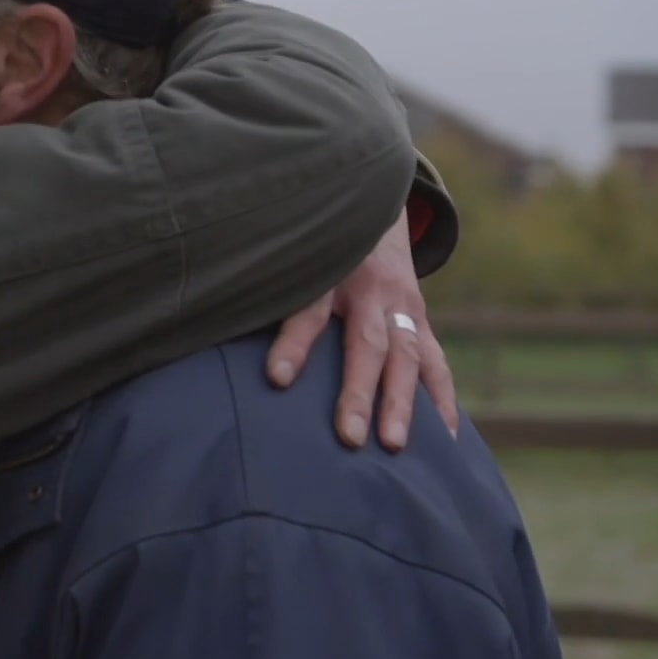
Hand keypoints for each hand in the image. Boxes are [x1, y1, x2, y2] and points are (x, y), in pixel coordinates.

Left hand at [265, 210, 458, 451]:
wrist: (371, 212)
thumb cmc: (314, 248)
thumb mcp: (292, 256)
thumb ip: (265, 288)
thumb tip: (213, 320)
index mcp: (330, 272)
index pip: (309, 311)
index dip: (294, 344)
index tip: (275, 378)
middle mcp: (372, 292)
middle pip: (368, 344)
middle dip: (359, 391)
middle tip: (350, 437)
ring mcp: (404, 309)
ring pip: (408, 358)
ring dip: (403, 405)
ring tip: (393, 446)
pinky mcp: (422, 325)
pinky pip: (436, 366)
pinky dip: (442, 403)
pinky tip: (444, 441)